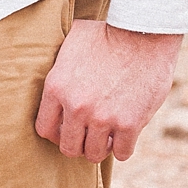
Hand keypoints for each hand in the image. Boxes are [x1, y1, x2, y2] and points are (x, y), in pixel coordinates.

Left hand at [35, 20, 181, 162]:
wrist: (143, 34)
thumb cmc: (107, 33)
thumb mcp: (72, 41)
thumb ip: (59, 61)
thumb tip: (49, 59)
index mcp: (57, 87)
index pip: (44, 129)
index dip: (56, 132)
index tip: (66, 129)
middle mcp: (76, 106)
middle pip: (69, 147)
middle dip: (78, 143)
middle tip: (88, 134)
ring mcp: (102, 118)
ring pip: (94, 154)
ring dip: (100, 147)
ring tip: (106, 135)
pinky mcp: (129, 124)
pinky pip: (121, 153)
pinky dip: (123, 147)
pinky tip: (124, 135)